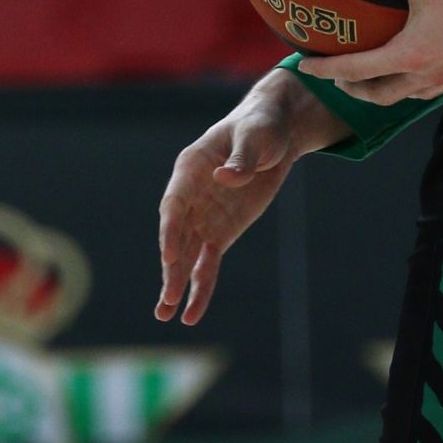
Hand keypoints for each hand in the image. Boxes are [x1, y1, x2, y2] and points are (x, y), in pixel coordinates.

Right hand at [156, 67, 351, 326]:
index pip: (175, 203)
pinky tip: (192, 312)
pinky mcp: (221, 232)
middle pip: (176, 235)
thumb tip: (224, 178)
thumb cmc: (260, 127)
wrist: (276, 133)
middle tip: (167, 298)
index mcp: (191, 167)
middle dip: (171, 266)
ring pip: (187, 255)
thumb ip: (241, 160)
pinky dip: (201, 286)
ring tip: (166, 314)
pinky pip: (208, 262)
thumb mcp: (255, 138)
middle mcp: (191, 196)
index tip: (170, 255)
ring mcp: (205, 216)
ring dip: (177, 283)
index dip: (171, 229)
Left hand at [297, 0, 442, 104]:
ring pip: (412, 94)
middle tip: (338, 78)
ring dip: (388, 89)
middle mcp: (430, 76)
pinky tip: (423, 62)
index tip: (304, 66)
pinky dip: (418, 81)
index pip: (356, 70)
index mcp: (410, 57)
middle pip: (383, 95)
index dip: (326, 69)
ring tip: (376, 73)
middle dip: (356, 89)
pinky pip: (437, 86)